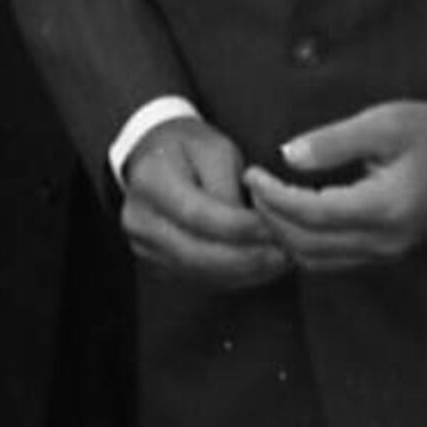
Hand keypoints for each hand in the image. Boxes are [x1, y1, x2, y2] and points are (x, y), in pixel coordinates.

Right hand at [117, 116, 287, 284]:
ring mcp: (145, 246)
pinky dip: (233, 277)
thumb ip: (230, 187)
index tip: (276, 231)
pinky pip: (200, 278)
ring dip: (244, 272)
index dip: (241, 228)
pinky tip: (260, 268)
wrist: (154, 156)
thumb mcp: (214, 150)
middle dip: (247, 258)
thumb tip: (252, 229)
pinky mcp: (157, 264)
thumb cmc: (190, 147)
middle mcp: (140, 219)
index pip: (199, 215)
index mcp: (151, 181)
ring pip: (202, 271)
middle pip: (198, 252)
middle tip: (285, 256)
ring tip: (279, 263)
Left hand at [240, 99, 426, 268]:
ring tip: (266, 203)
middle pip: (309, 245)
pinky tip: (293, 218)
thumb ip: (335, 141)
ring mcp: (388, 253)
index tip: (251, 174)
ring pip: (319, 261)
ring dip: (286, 237)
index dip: (274, 198)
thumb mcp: (386, 123)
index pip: (312, 214)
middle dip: (272, 219)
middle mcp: (385, 241)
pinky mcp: (389, 253)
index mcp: (385, 207)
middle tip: (252, 187)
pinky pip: (336, 260)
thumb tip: (287, 156)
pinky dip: (306, 244)